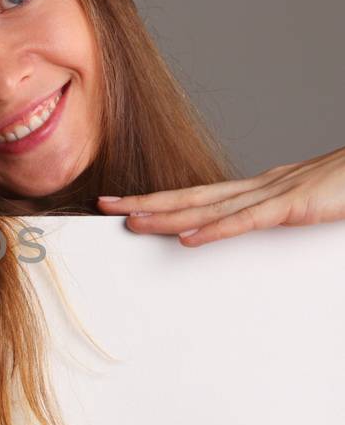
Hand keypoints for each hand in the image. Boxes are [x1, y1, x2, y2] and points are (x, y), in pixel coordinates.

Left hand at [96, 146, 344, 244]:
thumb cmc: (344, 186)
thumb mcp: (301, 204)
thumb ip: (272, 214)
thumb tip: (246, 225)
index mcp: (256, 188)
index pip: (197, 195)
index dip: (158, 199)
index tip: (123, 203)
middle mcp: (257, 186)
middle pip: (190, 196)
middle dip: (145, 201)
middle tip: (103, 205)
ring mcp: (273, 193)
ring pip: (209, 207)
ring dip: (168, 215)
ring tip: (132, 222)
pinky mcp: (292, 205)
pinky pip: (246, 221)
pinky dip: (215, 230)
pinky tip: (188, 239)